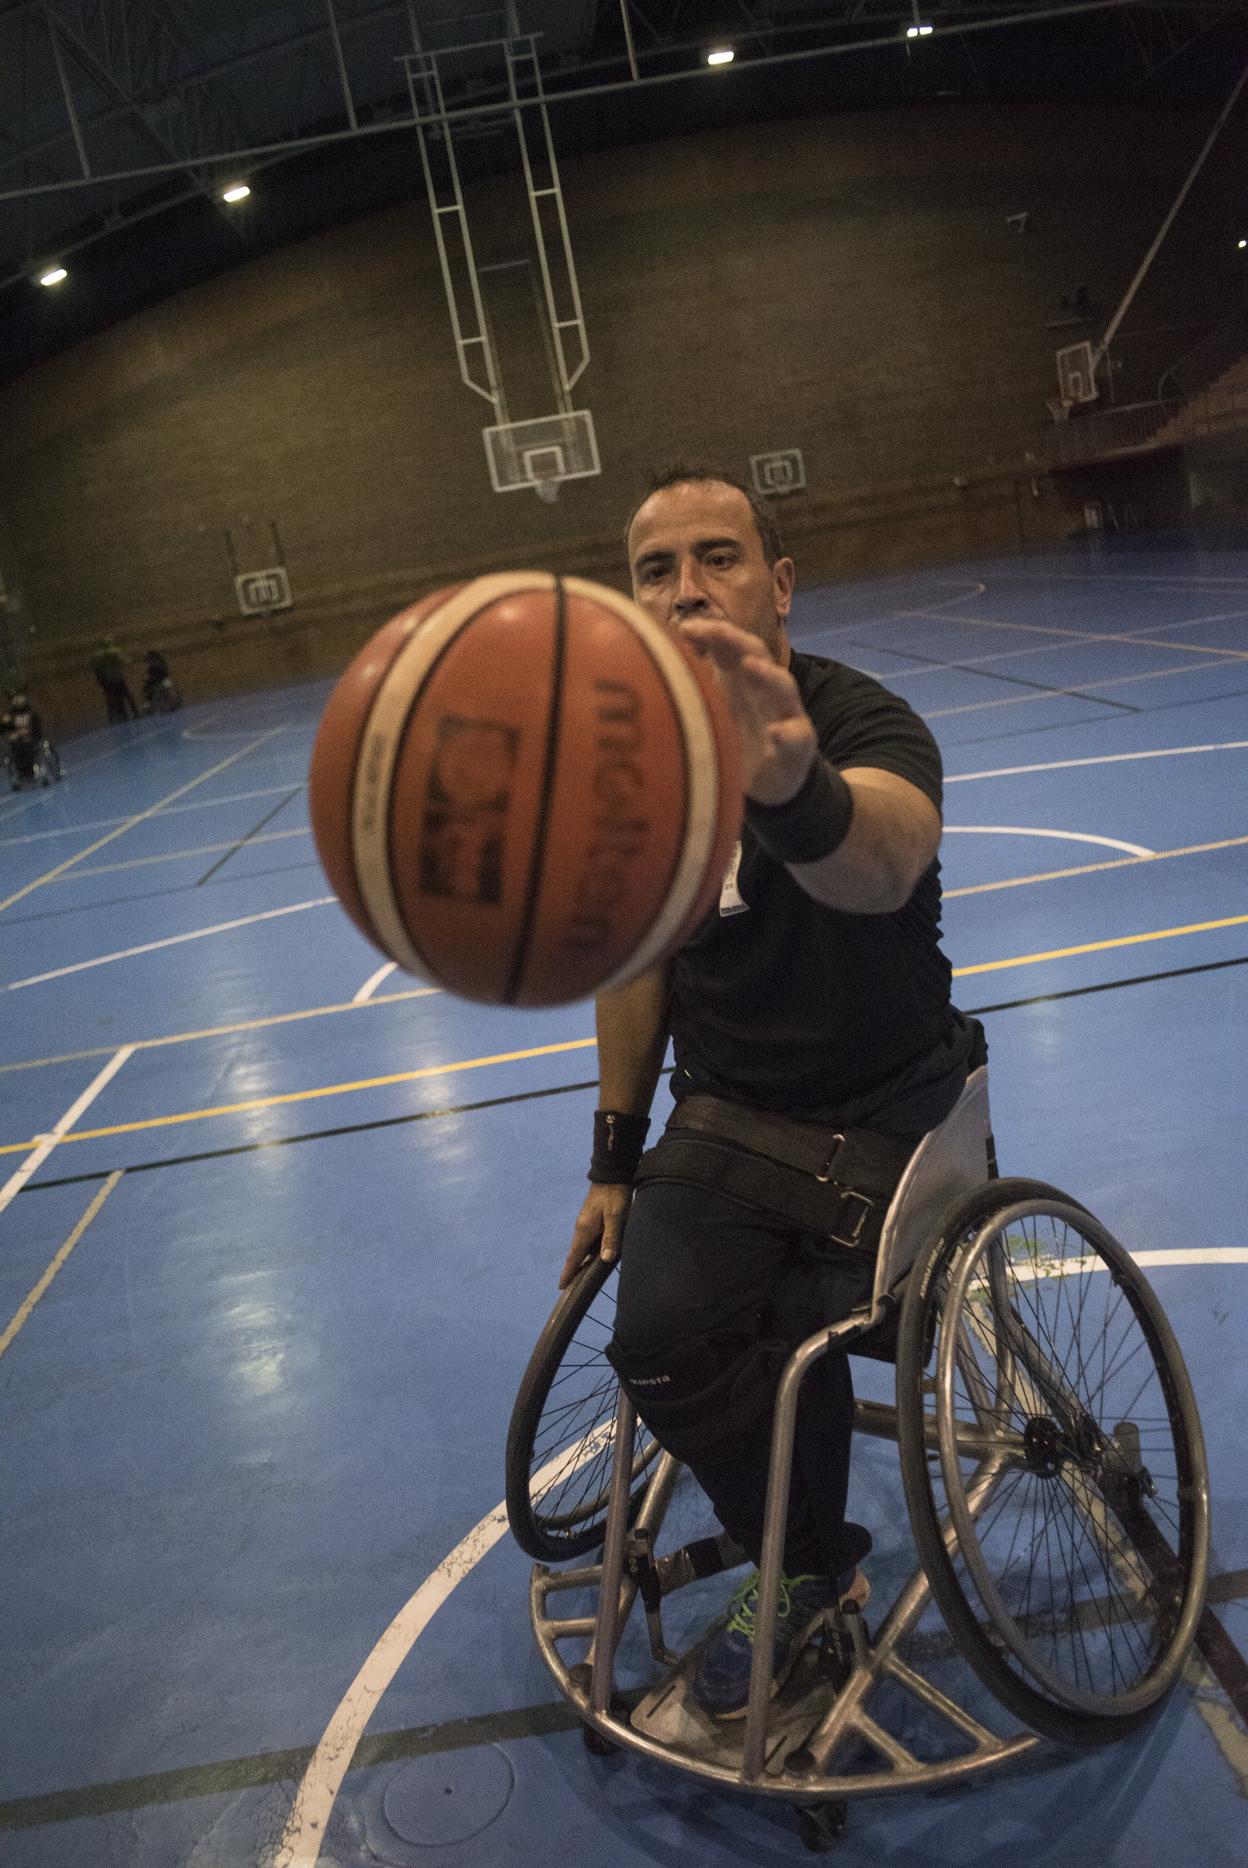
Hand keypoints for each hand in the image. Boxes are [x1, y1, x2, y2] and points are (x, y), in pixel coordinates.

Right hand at [559, 1182, 631, 1288]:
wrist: (611, 1175)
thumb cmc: (614, 1196)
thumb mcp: (616, 1216)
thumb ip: (611, 1237)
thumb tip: (604, 1259)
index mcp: (584, 1230)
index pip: (574, 1257)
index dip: (568, 1272)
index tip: (561, 1287)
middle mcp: (581, 1229)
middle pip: (575, 1254)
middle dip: (572, 1270)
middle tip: (569, 1287)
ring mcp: (586, 1224)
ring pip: (581, 1248)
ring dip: (579, 1261)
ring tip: (580, 1277)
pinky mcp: (591, 1220)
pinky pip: (587, 1241)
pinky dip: (586, 1252)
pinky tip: (593, 1256)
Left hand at [676, 617, 815, 804]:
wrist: (770, 783)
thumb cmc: (738, 737)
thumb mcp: (714, 707)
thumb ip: (696, 682)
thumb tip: (661, 655)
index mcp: (742, 679)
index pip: (731, 644)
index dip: (712, 632)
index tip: (685, 628)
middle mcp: (766, 690)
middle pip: (757, 654)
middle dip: (737, 640)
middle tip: (715, 632)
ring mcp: (785, 715)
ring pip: (783, 686)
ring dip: (767, 674)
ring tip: (750, 666)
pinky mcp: (797, 747)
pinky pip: (796, 737)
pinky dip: (787, 734)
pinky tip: (775, 734)